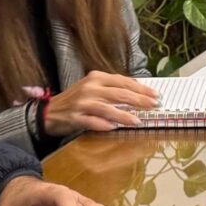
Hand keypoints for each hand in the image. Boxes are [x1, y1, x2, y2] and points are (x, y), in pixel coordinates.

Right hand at [40, 71, 160, 136]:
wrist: (50, 111)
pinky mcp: (75, 117)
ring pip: (108, 109)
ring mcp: (82, 103)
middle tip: (154, 106)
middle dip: (139, 100)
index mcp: (96, 77)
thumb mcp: (93, 87)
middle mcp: (90, 88)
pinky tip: (115, 128)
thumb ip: (112, 88)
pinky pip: (93, 122)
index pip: (123, 81)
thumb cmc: (76, 99)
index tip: (155, 95)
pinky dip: (105, 125)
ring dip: (125, 116)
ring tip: (138, 121)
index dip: (141, 88)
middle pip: (119, 94)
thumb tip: (138, 91)